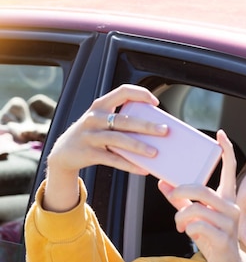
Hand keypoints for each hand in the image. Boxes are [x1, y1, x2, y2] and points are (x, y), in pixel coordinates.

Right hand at [43, 85, 167, 211]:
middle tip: (165, 130)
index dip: (140, 94)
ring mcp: (90, 136)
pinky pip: (112, 160)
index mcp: (100, 106)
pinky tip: (143, 169)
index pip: (122, 92)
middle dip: (146, 125)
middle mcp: (94, 118)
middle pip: (124, 120)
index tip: (156, 102)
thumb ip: (122, 120)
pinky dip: (129, 165)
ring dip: (138, 146)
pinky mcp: (89, 153)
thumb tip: (155, 129)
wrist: (64, 153)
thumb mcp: (102, 122)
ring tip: (155, 152)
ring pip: (118, 140)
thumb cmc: (92, 135)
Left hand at [159, 130, 245, 261]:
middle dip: (180, 191)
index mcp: (227, 198)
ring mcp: (229, 223)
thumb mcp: (197, 217)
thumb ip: (182, 201)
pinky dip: (187, 228)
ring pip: (196, 209)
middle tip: (172, 197)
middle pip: (202, 189)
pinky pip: (198, 226)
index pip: (230, 170)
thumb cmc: (213, 238)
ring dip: (181, 217)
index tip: (220, 135)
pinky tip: (189, 233)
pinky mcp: (224, 238)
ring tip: (180, 225)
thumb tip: (162, 184)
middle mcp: (231, 207)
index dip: (226, 152)